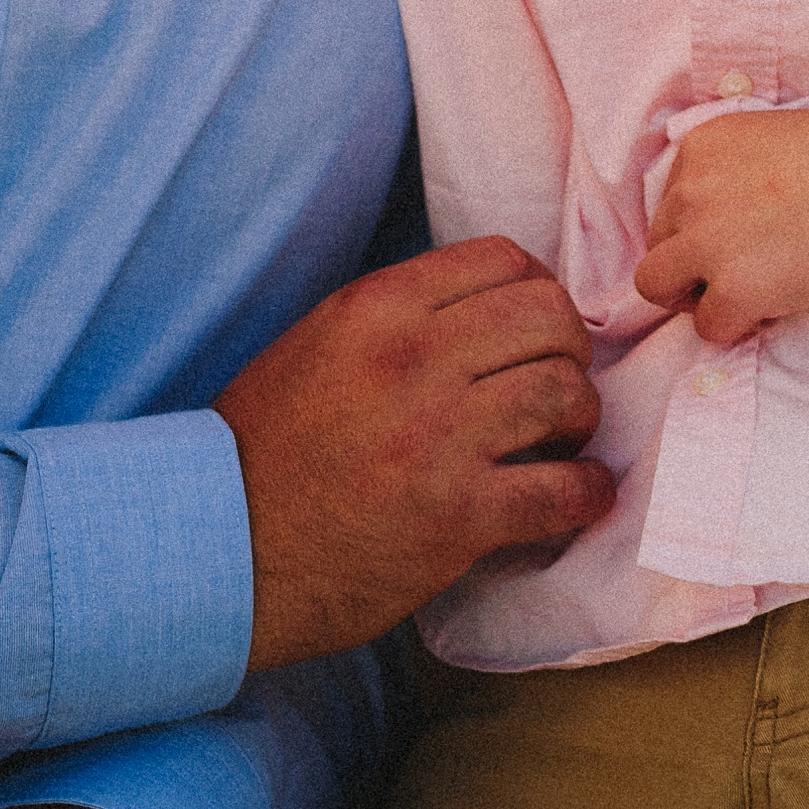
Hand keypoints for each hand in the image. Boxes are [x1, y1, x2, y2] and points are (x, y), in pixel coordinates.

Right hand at [213, 236, 611, 667]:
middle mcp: (412, 359)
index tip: (535, 328)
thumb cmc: (267, 450)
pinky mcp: (458, 517)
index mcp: (375, 308)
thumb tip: (481, 309)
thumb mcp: (316, 344)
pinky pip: (564, 490)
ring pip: (566, 392)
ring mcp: (438, 437)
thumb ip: (394, 317)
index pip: (502, 259)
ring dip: (580, 417)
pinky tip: (576, 496)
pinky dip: (586, 493)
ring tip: (563, 440)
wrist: (222, 550)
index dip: (536, 289)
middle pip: (549, 317)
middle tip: (558, 383)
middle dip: (570, 348)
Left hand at [633, 99, 808, 345]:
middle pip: (657, 244)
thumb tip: (717, 222)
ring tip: (744, 295)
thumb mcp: (773, 140)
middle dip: (692, 264)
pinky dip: (736, 326)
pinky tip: (774, 309)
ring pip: (655, 286)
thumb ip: (732, 173)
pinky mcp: (734, 289)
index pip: (669, 203)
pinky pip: (706, 327)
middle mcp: (690, 190)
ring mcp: (707, 241)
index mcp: (699, 147)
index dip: (702, 229)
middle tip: (746, 270)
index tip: (746, 234)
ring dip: (694, 296)